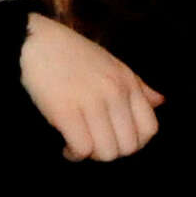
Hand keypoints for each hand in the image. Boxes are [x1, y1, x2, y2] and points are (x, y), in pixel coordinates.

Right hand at [20, 14, 164, 161]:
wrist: (34, 42)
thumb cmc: (73, 54)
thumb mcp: (112, 63)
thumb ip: (138, 85)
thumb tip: (160, 102)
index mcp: (127, 81)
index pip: (150, 128)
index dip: (135, 142)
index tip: (115, 138)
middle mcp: (114, 92)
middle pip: (128, 146)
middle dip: (110, 150)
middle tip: (94, 141)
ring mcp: (91, 101)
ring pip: (107, 152)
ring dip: (91, 154)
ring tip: (78, 142)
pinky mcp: (66, 111)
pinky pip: (82, 149)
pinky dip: (74, 153)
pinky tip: (65, 144)